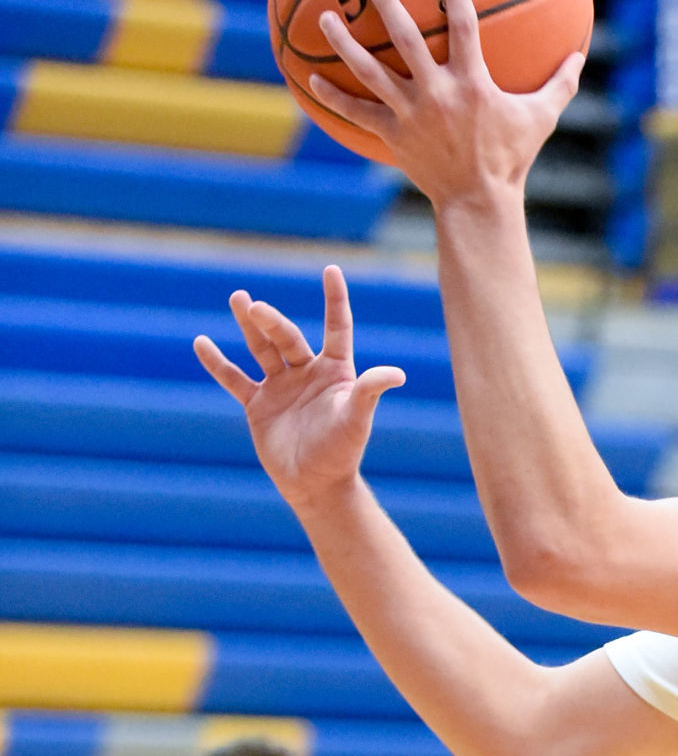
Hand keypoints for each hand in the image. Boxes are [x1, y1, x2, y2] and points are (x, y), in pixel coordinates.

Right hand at [192, 264, 403, 510]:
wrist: (316, 484)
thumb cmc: (342, 451)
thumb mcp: (357, 419)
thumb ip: (370, 391)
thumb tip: (398, 374)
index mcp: (335, 370)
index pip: (336, 327)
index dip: (334, 300)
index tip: (331, 270)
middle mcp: (307, 372)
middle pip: (288, 337)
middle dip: (271, 321)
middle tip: (255, 306)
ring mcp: (281, 386)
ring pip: (262, 349)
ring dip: (249, 326)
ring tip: (239, 298)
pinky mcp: (258, 404)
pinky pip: (234, 379)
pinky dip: (217, 363)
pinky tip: (201, 342)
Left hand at [309, 0, 582, 210]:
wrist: (478, 203)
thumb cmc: (511, 159)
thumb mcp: (542, 119)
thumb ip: (560, 84)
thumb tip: (580, 55)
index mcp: (472, 83)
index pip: (462, 25)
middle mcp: (437, 93)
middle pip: (405, 39)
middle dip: (387, 4)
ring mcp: (410, 115)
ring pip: (371, 72)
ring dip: (346, 43)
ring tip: (326, 17)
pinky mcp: (393, 136)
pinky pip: (358, 113)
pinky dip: (334, 97)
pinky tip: (310, 79)